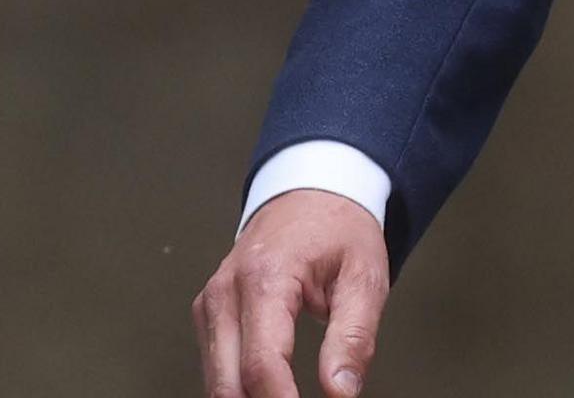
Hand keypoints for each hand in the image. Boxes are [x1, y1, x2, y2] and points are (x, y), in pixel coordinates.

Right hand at [193, 188, 388, 397]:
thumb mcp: (365, 277)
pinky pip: (216, 368)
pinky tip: (271, 394)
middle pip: (227, 383)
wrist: (310, 194)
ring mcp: (211, 304)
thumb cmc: (338, 228)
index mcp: (265, 277)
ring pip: (216, 382)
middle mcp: (226, 291)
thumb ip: (353, 338)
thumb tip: (340, 391)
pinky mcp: (209, 314)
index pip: (262, 365)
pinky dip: (241, 389)